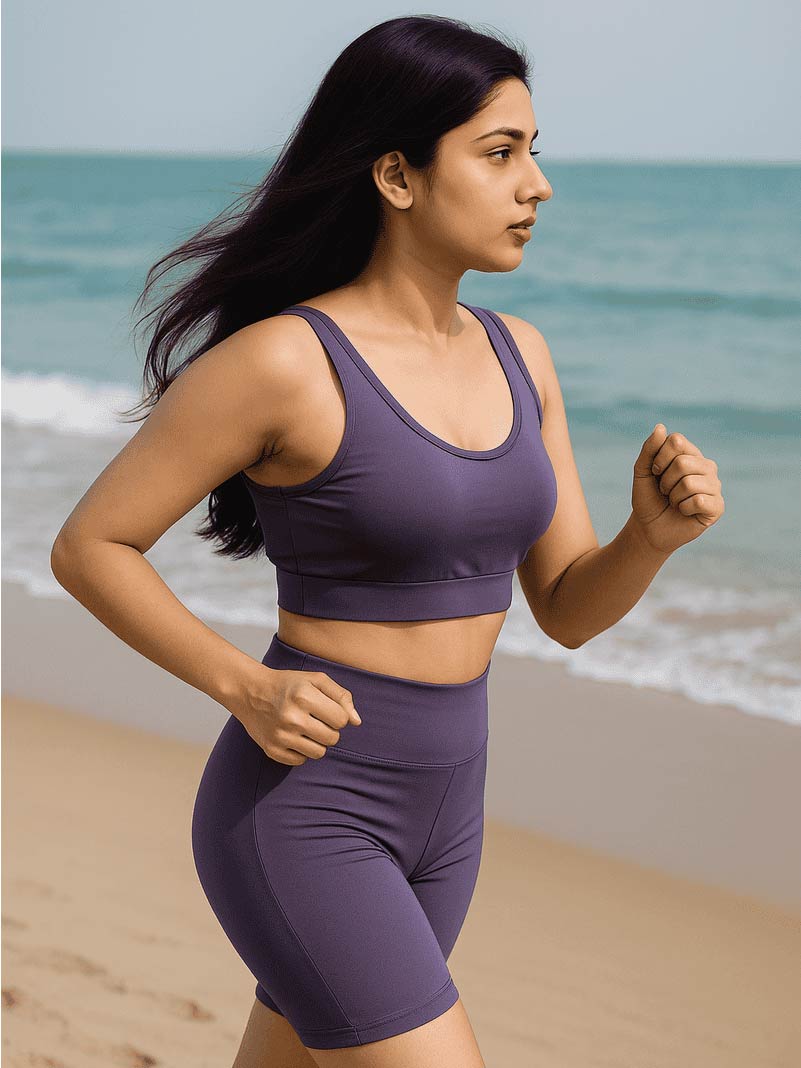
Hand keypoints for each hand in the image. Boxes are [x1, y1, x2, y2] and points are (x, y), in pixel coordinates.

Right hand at [228, 661, 361, 765]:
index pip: (342, 720)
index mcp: (304, 696)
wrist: (250, 691)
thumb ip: (342, 697)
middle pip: (332, 739)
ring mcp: (280, 736)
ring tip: (305, 728)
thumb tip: (357, 722)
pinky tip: (293, 737)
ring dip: (317, 742)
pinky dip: (300, 751)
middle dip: (329, 730)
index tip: (325, 709)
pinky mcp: (271, 750)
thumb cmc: (289, 684)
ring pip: (319, 753)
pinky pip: (300, 761)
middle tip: (315, 719)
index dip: (338, 715)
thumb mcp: (316, 680)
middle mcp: (292, 717)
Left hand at [631, 424, 724, 554]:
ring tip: (675, 502)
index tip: (655, 472)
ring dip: (673, 496)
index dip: (659, 458)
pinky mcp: (717, 507)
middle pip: (682, 463)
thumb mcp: (642, 471)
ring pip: (689, 483)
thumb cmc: (648, 498)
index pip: (676, 441)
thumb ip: (649, 449)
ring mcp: (715, 486)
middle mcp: (706, 467)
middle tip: (665, 492)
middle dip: (665, 481)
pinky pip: (699, 501)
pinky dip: (683, 508)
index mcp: (691, 454)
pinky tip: (685, 511)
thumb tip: (661, 427)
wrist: (649, 528)